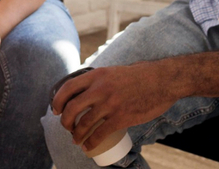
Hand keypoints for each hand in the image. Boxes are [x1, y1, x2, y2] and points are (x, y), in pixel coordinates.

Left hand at [51, 63, 178, 151]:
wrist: (162, 80)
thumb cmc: (140, 75)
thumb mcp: (114, 71)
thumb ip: (101, 79)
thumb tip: (88, 88)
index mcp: (97, 75)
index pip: (68, 87)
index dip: (58, 101)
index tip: (56, 110)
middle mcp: (100, 89)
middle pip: (72, 108)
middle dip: (65, 121)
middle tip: (66, 127)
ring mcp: (110, 104)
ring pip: (83, 123)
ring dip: (76, 135)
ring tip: (76, 140)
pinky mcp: (121, 118)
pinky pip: (100, 134)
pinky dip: (90, 143)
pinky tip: (88, 147)